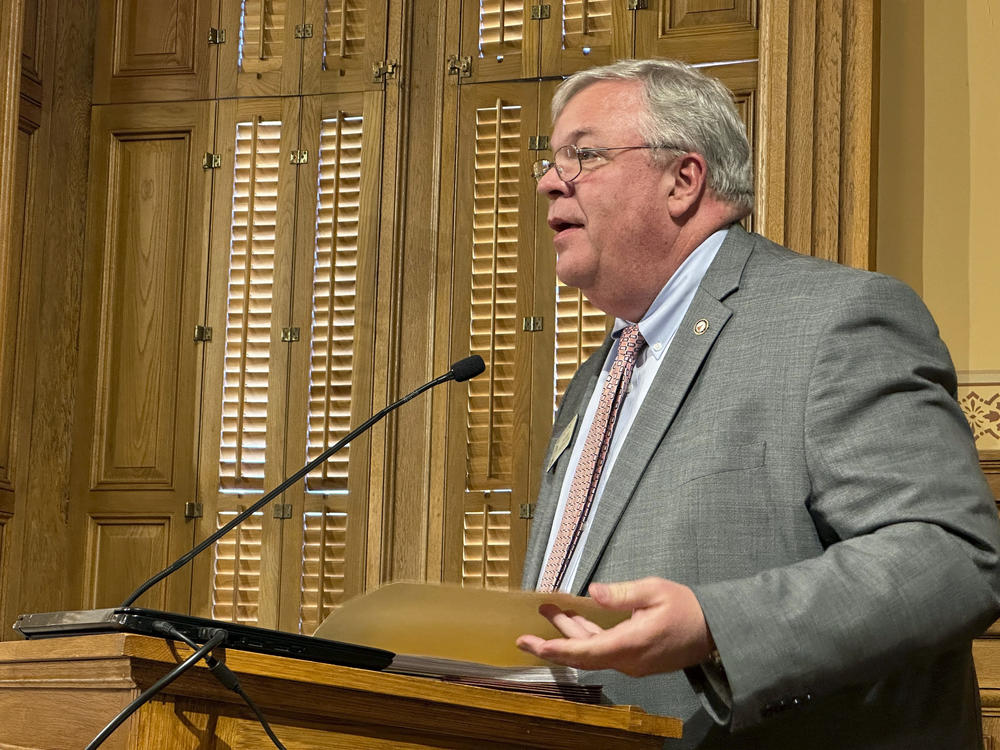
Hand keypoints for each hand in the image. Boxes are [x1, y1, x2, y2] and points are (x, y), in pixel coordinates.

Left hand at [515, 577, 713, 676]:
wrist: (715, 631)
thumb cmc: (687, 608)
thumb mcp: (655, 591)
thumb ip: (622, 594)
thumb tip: (592, 592)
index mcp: (629, 644)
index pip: (584, 651)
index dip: (555, 649)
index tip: (532, 644)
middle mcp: (627, 659)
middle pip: (583, 654)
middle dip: (553, 642)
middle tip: (525, 634)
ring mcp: (632, 662)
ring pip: (593, 651)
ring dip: (571, 634)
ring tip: (551, 612)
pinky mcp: (636, 659)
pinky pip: (605, 651)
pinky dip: (587, 637)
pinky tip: (577, 621)